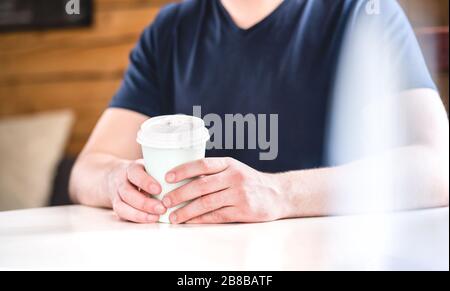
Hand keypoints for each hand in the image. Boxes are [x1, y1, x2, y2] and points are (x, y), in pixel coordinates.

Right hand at [108, 160, 165, 222]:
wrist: (117, 176)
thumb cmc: (142, 172)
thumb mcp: (150, 165)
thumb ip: (165, 170)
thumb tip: (192, 176)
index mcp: (132, 168)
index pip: (135, 173)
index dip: (145, 182)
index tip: (159, 189)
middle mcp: (121, 181)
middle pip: (127, 193)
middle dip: (145, 203)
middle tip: (162, 208)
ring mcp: (116, 195)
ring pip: (121, 206)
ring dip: (140, 214)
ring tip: (157, 217)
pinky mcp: (117, 207)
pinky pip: (122, 215)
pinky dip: (135, 218)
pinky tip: (150, 220)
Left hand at [162, 158, 285, 223]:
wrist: (276, 194)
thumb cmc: (248, 181)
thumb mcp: (234, 169)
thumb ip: (213, 173)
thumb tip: (181, 179)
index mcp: (229, 164)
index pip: (202, 164)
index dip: (183, 170)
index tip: (167, 177)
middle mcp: (234, 177)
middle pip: (201, 185)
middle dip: (180, 194)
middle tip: (165, 201)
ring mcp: (239, 194)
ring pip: (207, 203)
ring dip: (187, 211)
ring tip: (174, 216)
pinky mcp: (243, 210)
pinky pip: (216, 216)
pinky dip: (200, 219)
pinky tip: (190, 221)